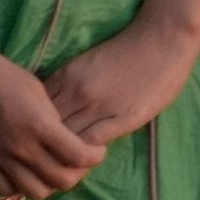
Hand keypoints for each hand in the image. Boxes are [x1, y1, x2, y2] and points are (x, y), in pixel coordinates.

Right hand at [0, 35, 103, 199]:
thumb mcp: (35, 88)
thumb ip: (52, 117)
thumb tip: (63, 136)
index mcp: (39, 125)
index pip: (79, 157)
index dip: (95, 156)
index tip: (95, 149)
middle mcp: (21, 148)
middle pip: (62, 181)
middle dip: (77, 173)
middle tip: (76, 161)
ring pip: (36, 192)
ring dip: (49, 184)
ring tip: (50, 169)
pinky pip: (6, 189)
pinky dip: (19, 185)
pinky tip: (22, 171)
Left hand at [43, 13, 199, 149]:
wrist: (163, 36)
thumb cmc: (128, 48)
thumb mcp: (86, 63)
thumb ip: (68, 83)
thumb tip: (52, 105)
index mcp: (68, 76)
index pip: (38, 110)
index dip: (37, 127)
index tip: (42, 138)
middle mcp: (79, 91)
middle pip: (48, 127)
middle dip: (46, 144)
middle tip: (50, 157)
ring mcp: (102, 105)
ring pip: (68, 139)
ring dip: (66, 153)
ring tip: (67, 163)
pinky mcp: (126, 117)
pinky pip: (94, 142)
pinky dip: (87, 153)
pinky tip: (89, 157)